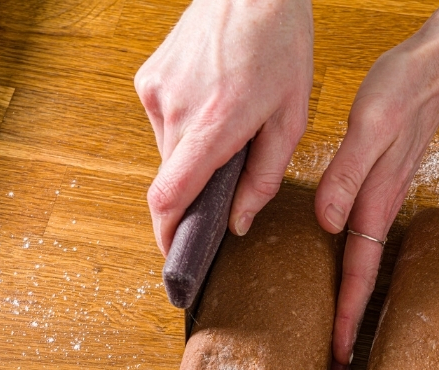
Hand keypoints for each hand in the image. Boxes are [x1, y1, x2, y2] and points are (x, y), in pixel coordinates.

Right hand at [135, 0, 313, 255]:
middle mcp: (174, 110)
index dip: (167, 236)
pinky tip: (212, 103)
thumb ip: (263, 180)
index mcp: (212, 126)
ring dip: (194, 156)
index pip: (169, 199)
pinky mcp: (148, 78)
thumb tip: (238, 223)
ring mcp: (156, 92)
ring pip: (170, 153)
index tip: (174, 256)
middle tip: (229, 179)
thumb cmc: (280, 44)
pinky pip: (164, 123)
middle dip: (197, 191)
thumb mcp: (290, 121)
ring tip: (228, 125)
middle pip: (173, 181)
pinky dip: (186, 128)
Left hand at [315, 0, 438, 369]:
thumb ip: (346, 173)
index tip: (339, 357)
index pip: (359, 275)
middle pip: (361, 282)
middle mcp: (379, 209)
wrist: (437, 63)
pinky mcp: (378, 185)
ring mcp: (380, 200)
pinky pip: (361, 241)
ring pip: (362, 265)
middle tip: (337, 369)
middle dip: (350, 328)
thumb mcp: (370, 124)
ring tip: (338, 338)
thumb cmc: (405, 87)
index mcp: (375, 203)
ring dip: (351, 304)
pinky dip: (352, 269)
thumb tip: (325, 221)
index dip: (347, 319)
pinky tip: (340, 273)